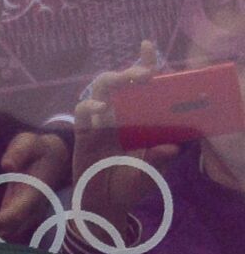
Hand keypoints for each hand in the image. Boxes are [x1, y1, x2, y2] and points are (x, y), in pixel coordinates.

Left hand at [0, 129, 70, 241]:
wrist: (50, 156)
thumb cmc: (35, 148)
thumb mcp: (28, 143)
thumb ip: (18, 153)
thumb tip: (7, 164)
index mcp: (33, 194)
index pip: (15, 214)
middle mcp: (30, 210)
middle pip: (9, 231)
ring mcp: (24, 216)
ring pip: (5, 235)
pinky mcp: (15, 217)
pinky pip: (2, 231)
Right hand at [72, 40, 179, 241]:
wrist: (103, 206)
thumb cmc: (129, 187)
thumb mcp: (150, 176)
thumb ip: (159, 161)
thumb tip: (171, 147)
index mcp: (140, 119)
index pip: (143, 86)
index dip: (144, 64)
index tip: (147, 47)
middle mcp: (120, 116)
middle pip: (121, 84)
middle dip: (129, 73)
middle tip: (141, 74)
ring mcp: (100, 124)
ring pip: (101, 91)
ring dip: (110, 83)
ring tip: (121, 83)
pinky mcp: (83, 134)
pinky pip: (82, 112)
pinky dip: (89, 107)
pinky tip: (99, 109)